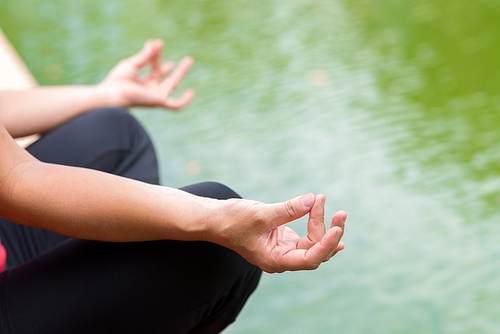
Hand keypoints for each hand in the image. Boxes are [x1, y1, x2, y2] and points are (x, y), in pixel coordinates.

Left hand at [98, 39, 194, 109]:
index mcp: (143, 84)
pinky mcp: (159, 101)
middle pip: (167, 78)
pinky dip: (184, 101)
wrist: (113, 94)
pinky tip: (191, 93)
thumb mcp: (132, 64)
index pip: (155, 69)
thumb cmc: (117, 81)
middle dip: (176, 69)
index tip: (156, 44)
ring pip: (172, 85)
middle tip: (188, 59)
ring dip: (181, 72)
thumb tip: (155, 43)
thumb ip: (145, 56)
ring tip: (189, 60)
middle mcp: (151, 91)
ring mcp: (156, 96)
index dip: (156, 56)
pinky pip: (175, 105)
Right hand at [214, 193, 345, 272]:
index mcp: (275, 261)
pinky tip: (332, 223)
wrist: (215, 219)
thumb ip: (289, 209)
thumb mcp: (262, 214)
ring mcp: (283, 249)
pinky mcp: (282, 238)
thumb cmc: (233, 220)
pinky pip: (306, 236)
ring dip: (325, 227)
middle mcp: (282, 259)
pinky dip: (317, 226)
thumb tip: (313, 199)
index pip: (310, 259)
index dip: (326, 244)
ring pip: (313, 244)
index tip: (337, 228)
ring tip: (334, 210)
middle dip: (330, 233)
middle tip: (340, 212)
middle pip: (316, 252)